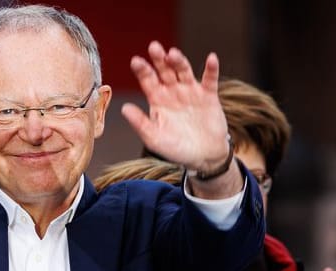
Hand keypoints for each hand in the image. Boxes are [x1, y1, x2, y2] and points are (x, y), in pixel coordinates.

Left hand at [121, 41, 228, 174]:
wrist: (203, 157)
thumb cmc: (176, 149)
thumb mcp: (155, 139)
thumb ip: (140, 123)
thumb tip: (123, 108)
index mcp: (157, 99)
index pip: (148, 80)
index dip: (143, 70)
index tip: (136, 62)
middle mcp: (173, 91)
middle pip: (164, 70)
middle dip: (159, 59)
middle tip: (154, 47)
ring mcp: (191, 92)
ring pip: (184, 71)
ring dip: (179, 61)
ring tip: (173, 54)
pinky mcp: (209, 96)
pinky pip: (210, 80)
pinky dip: (212, 69)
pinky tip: (212, 58)